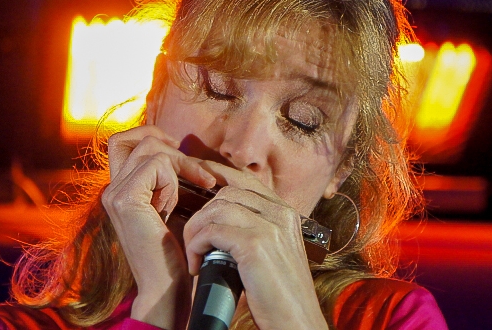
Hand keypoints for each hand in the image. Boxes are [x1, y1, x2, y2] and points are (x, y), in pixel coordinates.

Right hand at [102, 125, 215, 329]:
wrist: (168, 284)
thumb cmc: (177, 248)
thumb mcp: (171, 203)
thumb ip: (167, 177)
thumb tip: (182, 147)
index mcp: (119, 189)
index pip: (123, 141)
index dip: (153, 136)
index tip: (181, 155)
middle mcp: (111, 189)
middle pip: (130, 137)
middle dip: (168, 145)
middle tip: (195, 170)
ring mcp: (114, 193)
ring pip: (148, 147)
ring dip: (179, 163)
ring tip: (195, 187)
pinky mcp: (125, 199)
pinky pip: (156, 165)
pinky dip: (176, 177)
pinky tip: (179, 203)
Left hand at [182, 162, 328, 329]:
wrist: (297, 322)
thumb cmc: (279, 295)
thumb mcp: (273, 253)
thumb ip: (256, 229)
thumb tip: (222, 216)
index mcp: (286, 212)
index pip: (245, 180)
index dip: (217, 176)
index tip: (196, 180)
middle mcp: (280, 213)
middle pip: (226, 192)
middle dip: (201, 214)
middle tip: (194, 242)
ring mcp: (270, 226)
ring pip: (216, 208)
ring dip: (196, 231)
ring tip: (196, 256)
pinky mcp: (256, 245)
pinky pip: (211, 231)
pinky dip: (197, 247)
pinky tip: (199, 266)